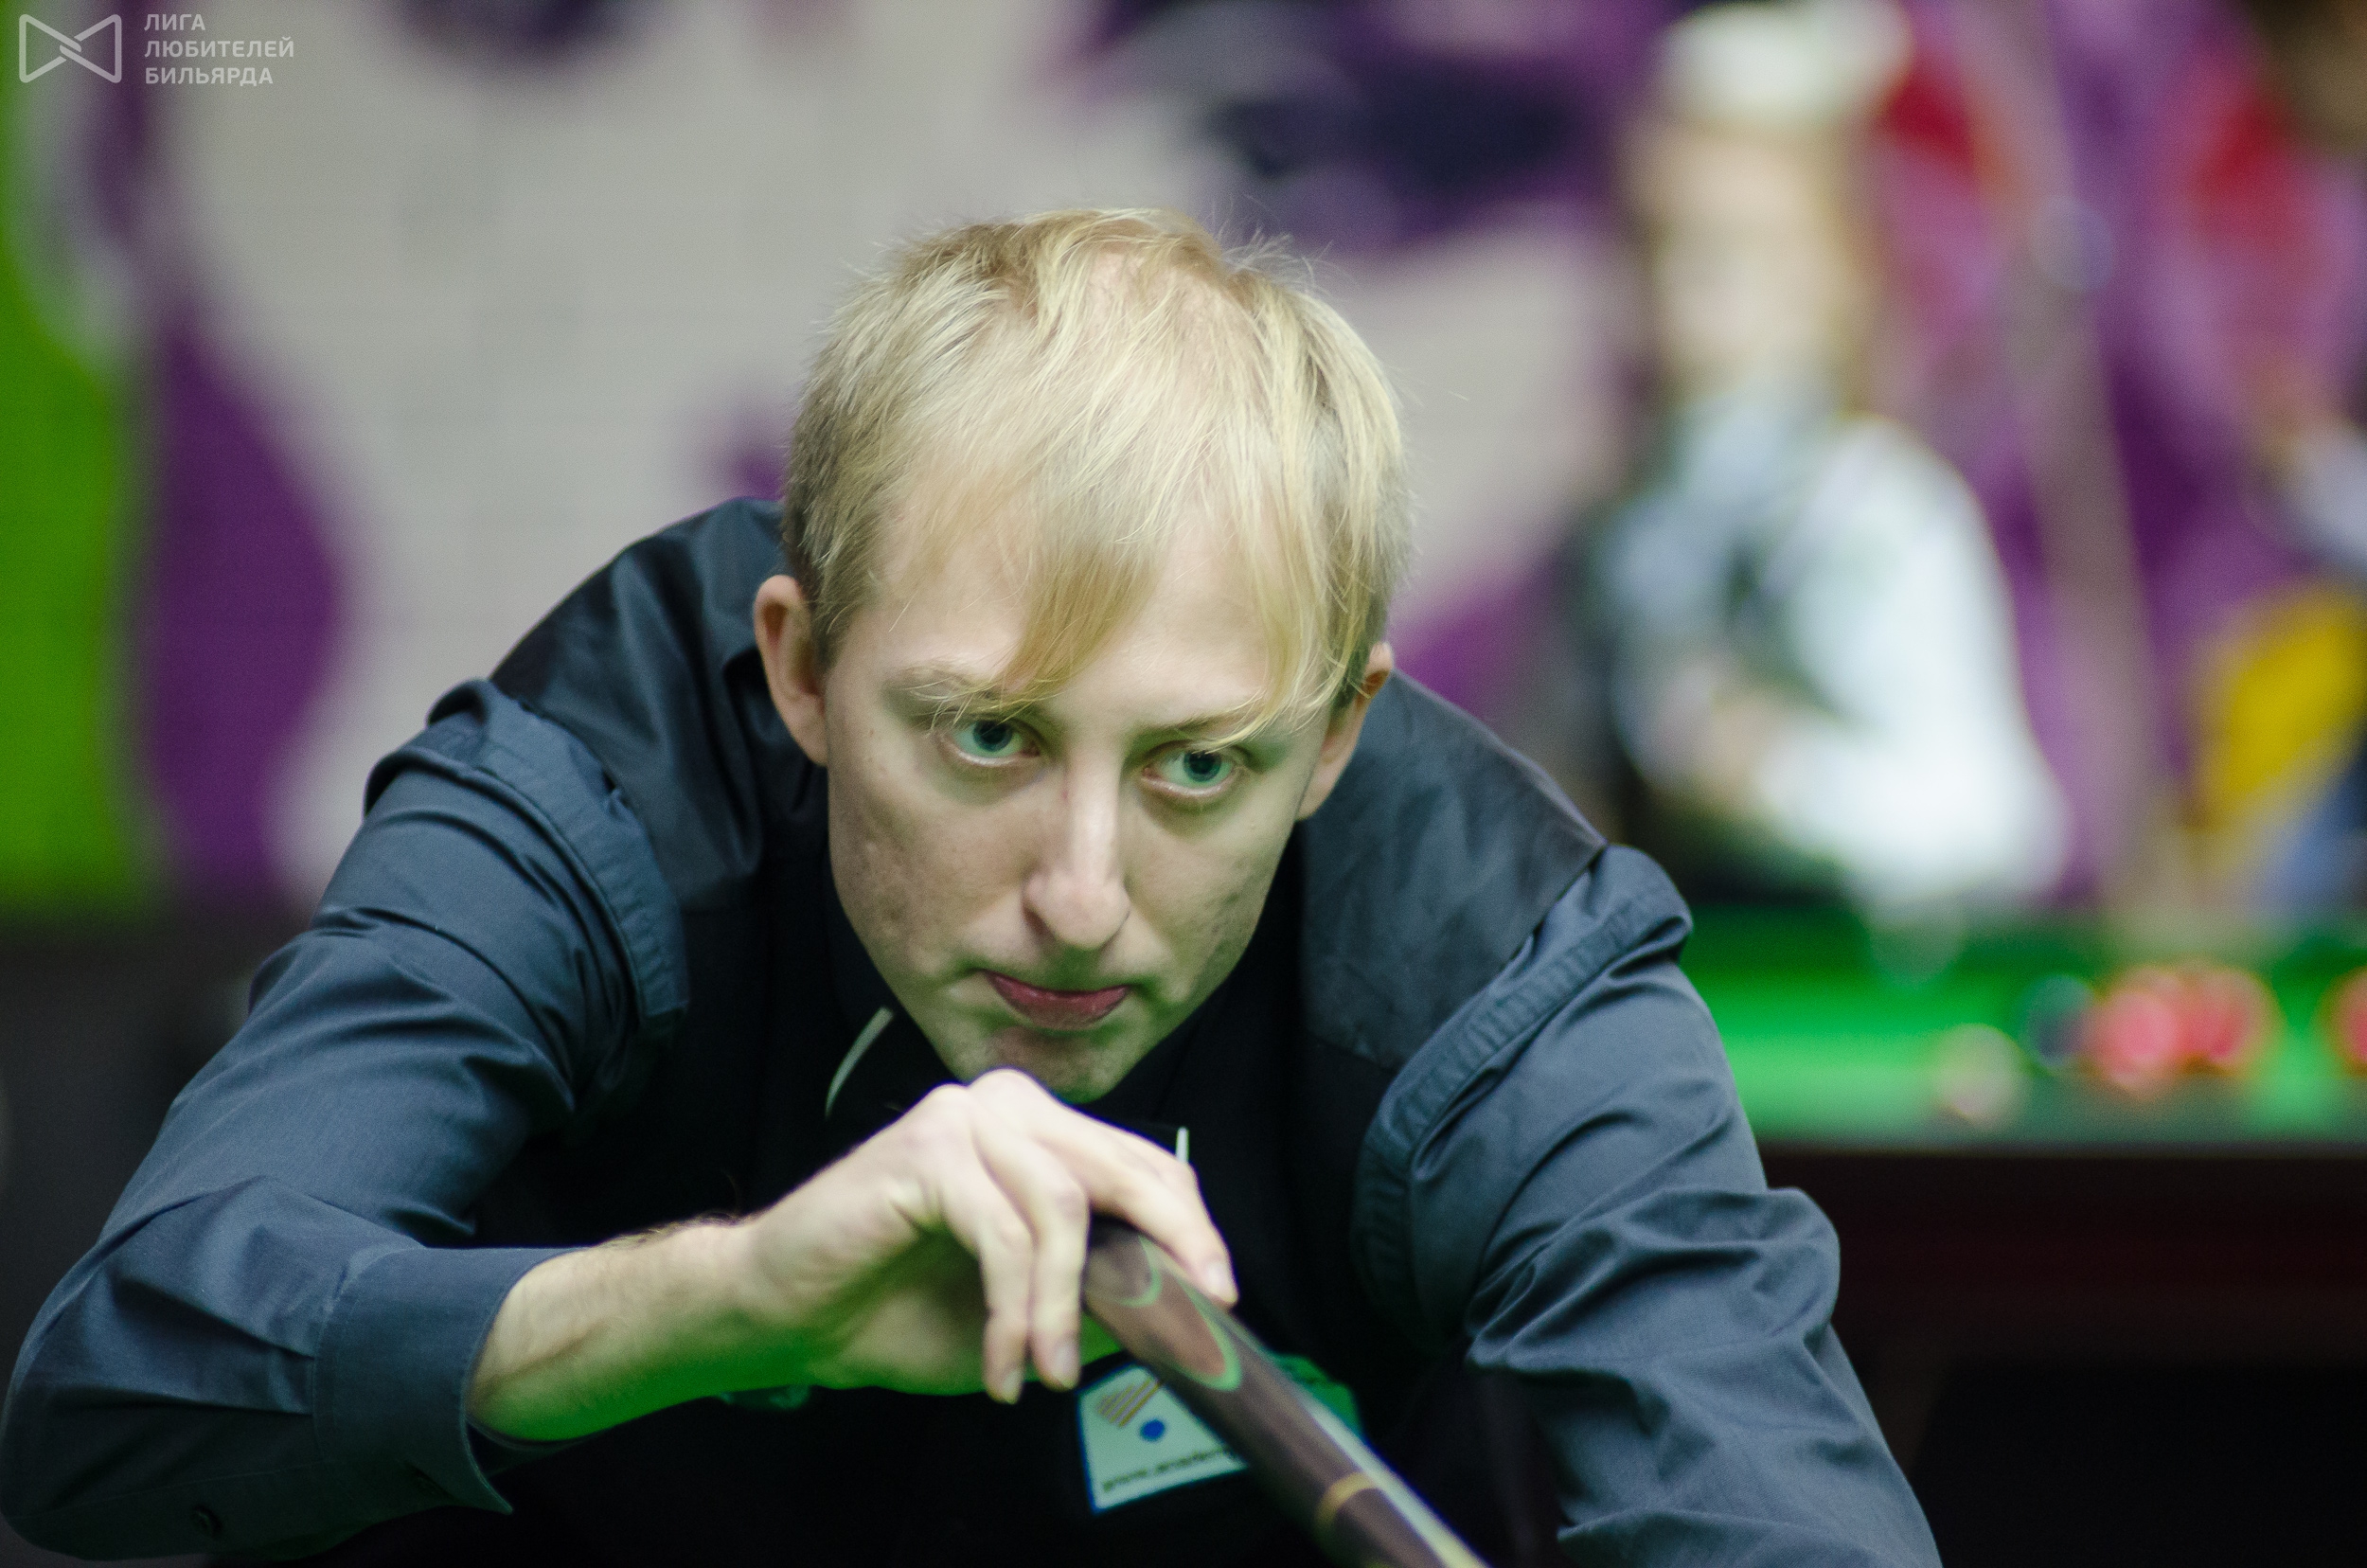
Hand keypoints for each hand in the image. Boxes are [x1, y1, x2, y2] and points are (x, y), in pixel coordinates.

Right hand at [470, 1069, 1232, 1438]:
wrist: (783, 1314)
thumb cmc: (896, 1309)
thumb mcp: (1026, 1317)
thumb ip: (1096, 1299)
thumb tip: (1179, 1308)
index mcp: (1039, 1131)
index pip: (1144, 1164)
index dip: (1192, 1226)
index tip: (1219, 1295)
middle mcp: (1008, 1105)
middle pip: (1123, 1168)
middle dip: (1169, 1249)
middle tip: (1184, 1321)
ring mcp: (964, 1116)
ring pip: (1062, 1208)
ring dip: (1062, 1308)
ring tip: (1049, 1375)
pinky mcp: (926, 1147)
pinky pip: (1004, 1233)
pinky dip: (1015, 1310)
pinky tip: (1004, 1364)